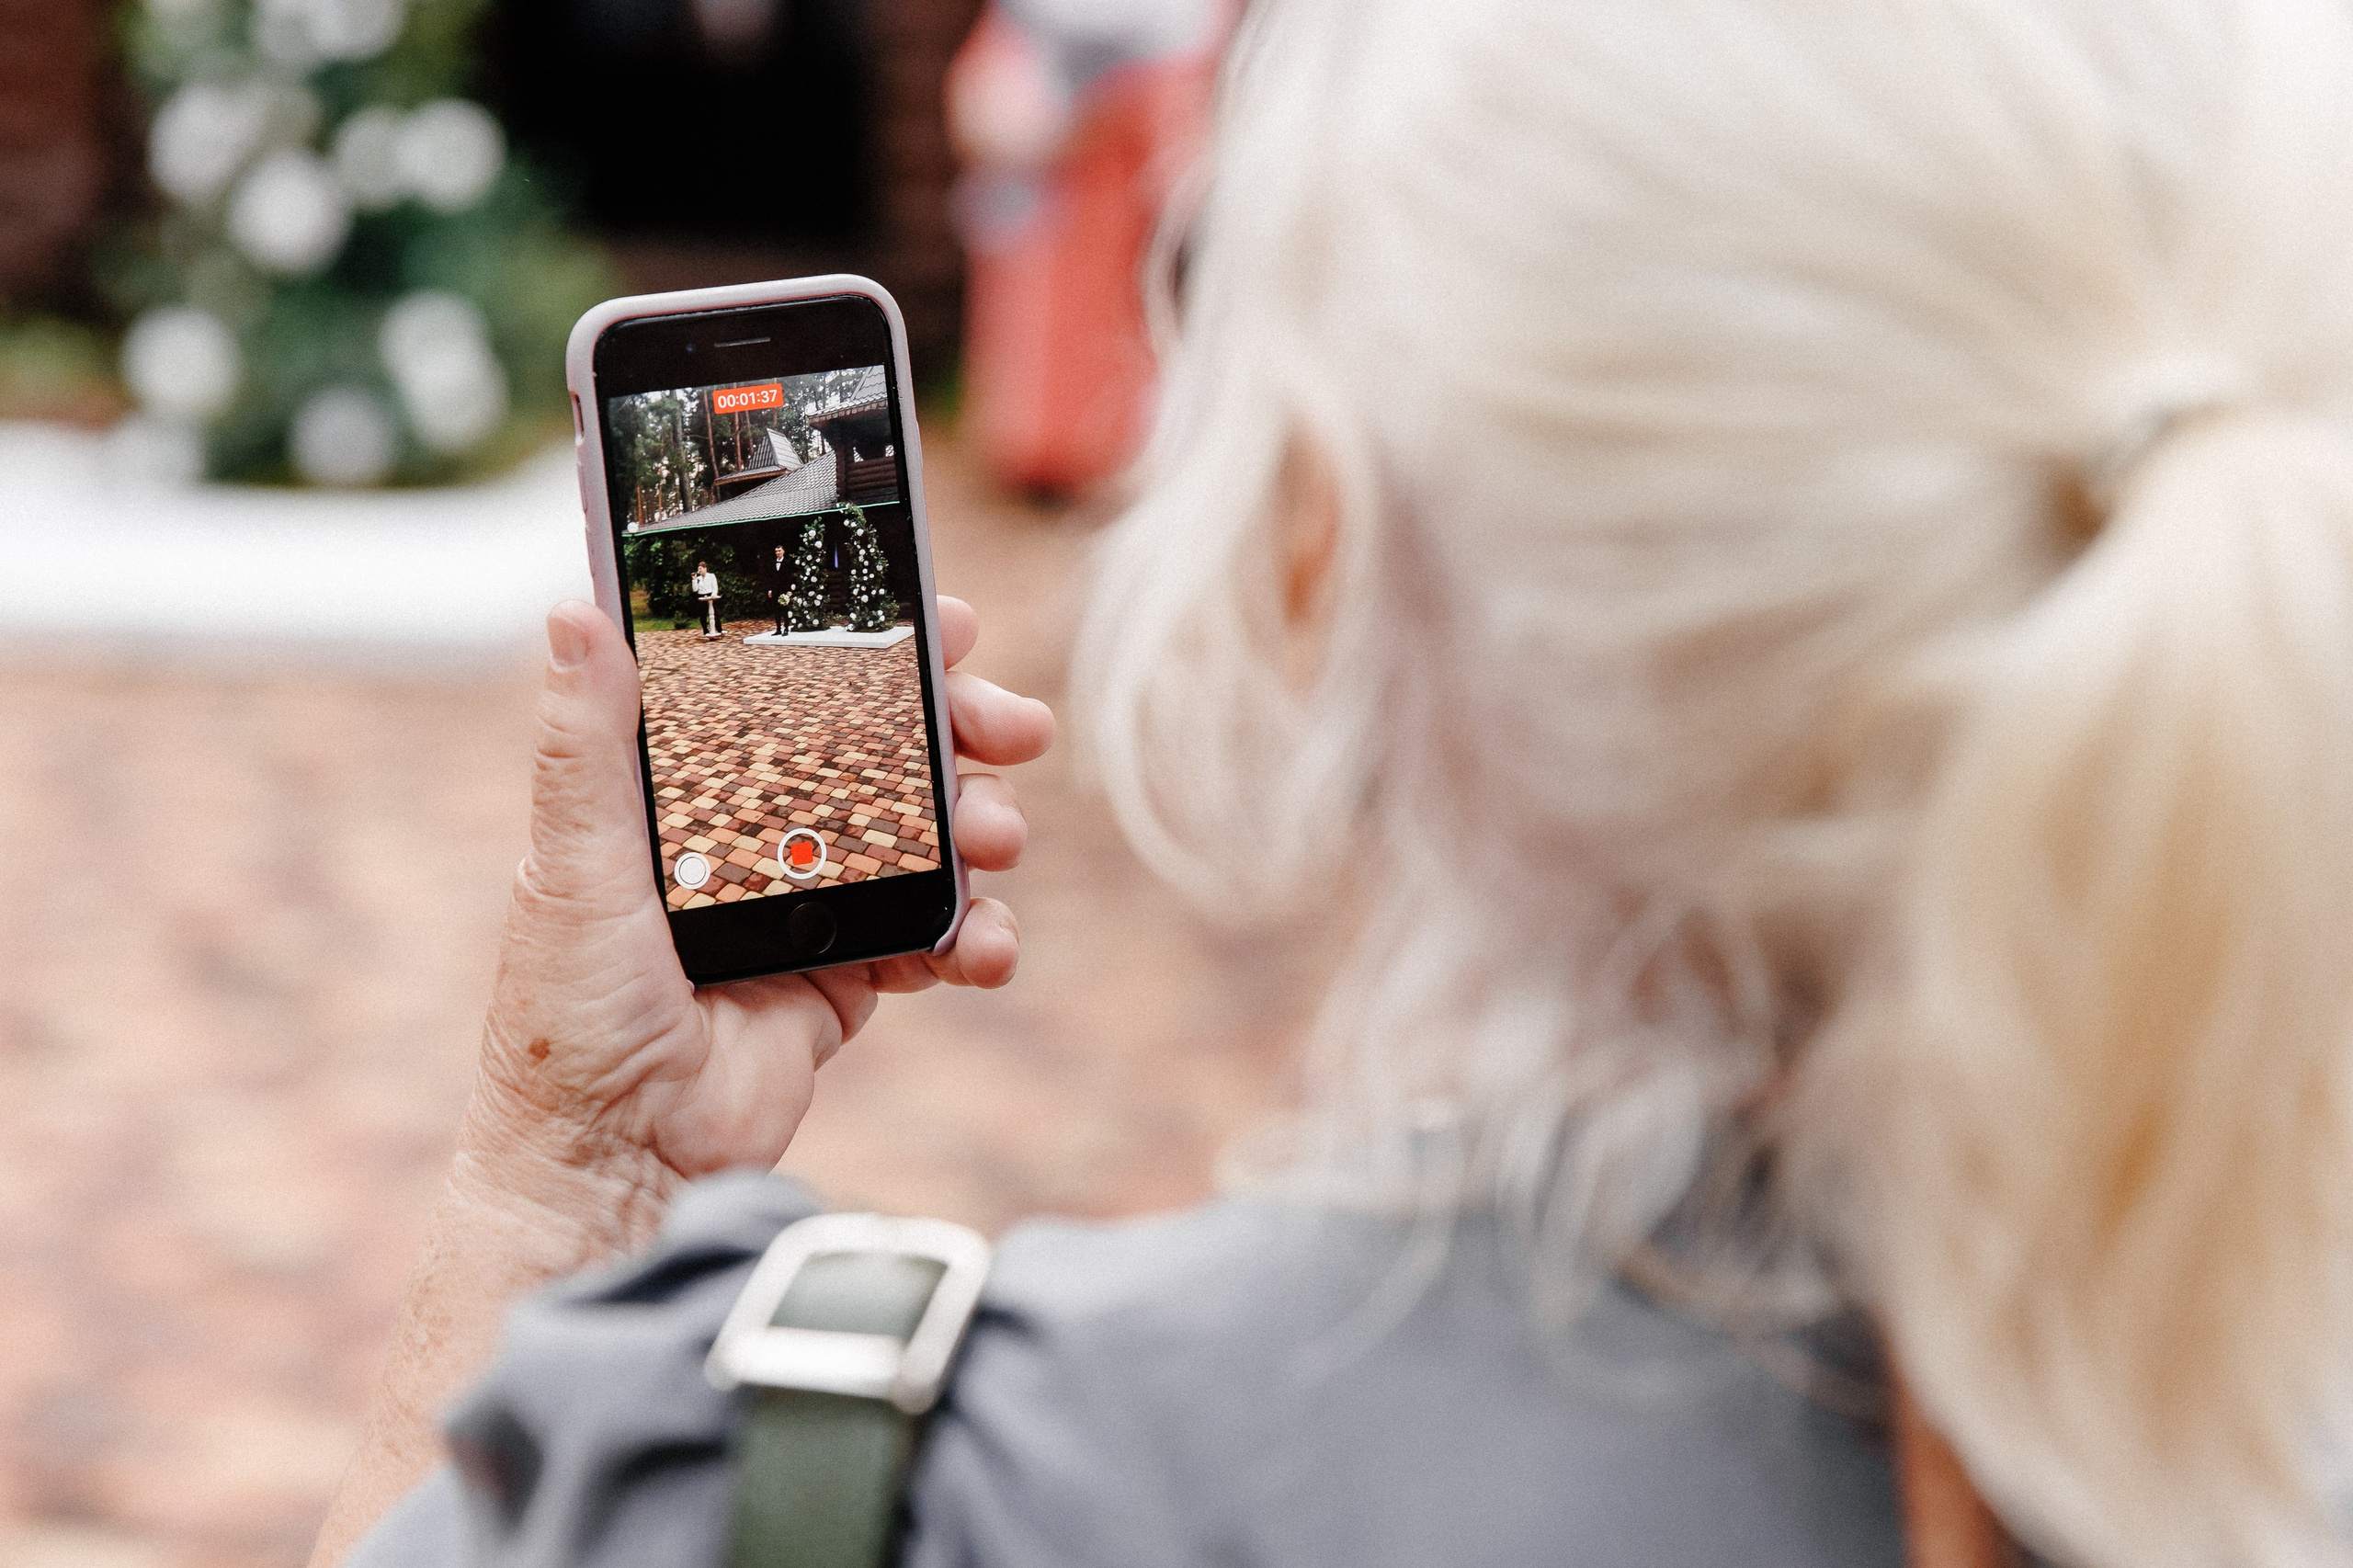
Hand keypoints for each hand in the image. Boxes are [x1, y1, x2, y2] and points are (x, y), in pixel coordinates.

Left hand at [460, 594, 1053, 1241]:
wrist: (619, 1161)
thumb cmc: (568, 1016)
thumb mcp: (573, 863)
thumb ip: (587, 742)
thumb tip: (571, 610)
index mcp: (692, 787)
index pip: (795, 685)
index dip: (877, 647)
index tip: (946, 623)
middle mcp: (759, 831)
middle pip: (884, 749)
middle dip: (963, 729)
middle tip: (1015, 728)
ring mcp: (814, 903)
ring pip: (927, 833)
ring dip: (982, 825)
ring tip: (996, 841)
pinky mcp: (852, 975)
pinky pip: (938, 936)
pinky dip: (978, 935)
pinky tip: (985, 947)